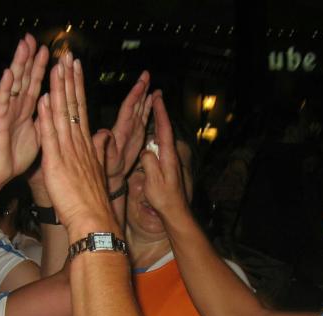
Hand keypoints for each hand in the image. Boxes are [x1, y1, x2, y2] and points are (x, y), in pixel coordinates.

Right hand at [0, 34, 48, 189]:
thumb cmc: (15, 155)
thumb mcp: (38, 136)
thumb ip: (45, 120)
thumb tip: (55, 106)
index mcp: (27, 111)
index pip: (35, 85)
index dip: (42, 69)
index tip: (50, 52)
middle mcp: (16, 108)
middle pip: (24, 79)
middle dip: (29, 59)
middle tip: (33, 38)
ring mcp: (6, 112)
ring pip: (14, 84)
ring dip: (19, 65)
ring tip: (23, 46)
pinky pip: (2, 103)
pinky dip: (5, 88)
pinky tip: (8, 73)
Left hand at [36, 53, 118, 235]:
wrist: (94, 221)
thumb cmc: (93, 202)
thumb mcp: (97, 171)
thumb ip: (99, 151)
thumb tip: (103, 137)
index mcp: (86, 146)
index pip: (80, 110)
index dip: (77, 87)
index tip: (75, 68)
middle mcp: (79, 144)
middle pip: (73, 106)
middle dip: (70, 79)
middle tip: (67, 55)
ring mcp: (69, 152)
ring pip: (63, 115)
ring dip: (59, 90)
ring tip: (56, 66)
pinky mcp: (58, 164)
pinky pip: (52, 136)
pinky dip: (48, 117)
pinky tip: (45, 98)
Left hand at [97, 71, 151, 181]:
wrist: (109, 176)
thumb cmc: (106, 169)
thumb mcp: (105, 157)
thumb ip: (104, 144)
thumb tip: (104, 132)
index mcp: (120, 131)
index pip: (128, 108)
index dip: (135, 95)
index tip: (141, 82)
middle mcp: (126, 127)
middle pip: (134, 104)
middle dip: (141, 89)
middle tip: (147, 74)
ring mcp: (132, 130)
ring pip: (139, 109)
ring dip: (145, 96)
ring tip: (151, 83)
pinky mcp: (136, 135)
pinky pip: (143, 118)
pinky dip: (148, 107)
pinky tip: (152, 99)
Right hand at [139, 92, 191, 221]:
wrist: (175, 211)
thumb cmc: (164, 198)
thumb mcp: (153, 181)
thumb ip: (149, 162)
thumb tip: (146, 150)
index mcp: (168, 156)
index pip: (164, 129)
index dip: (161, 113)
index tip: (158, 97)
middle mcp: (171, 155)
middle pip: (166, 129)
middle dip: (161, 112)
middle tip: (157, 96)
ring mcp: (171, 160)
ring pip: (164, 136)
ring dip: (159, 122)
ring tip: (154, 110)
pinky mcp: (169, 166)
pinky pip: (162, 145)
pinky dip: (158, 135)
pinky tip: (154, 135)